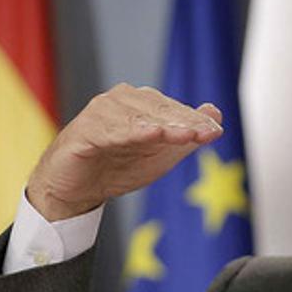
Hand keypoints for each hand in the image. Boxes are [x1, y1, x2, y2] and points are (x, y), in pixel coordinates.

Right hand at [26, 83, 222, 220]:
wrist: (75, 189)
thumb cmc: (117, 167)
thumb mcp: (159, 156)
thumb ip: (186, 136)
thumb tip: (215, 112)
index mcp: (141, 104)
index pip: (174, 110)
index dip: (195, 121)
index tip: (215, 132)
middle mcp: (121, 101)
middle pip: (158, 110)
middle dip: (183, 122)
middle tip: (204, 133)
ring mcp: (101, 112)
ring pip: (136, 117)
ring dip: (161, 125)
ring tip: (182, 134)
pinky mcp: (83, 130)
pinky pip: (108, 129)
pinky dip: (128, 131)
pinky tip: (148, 134)